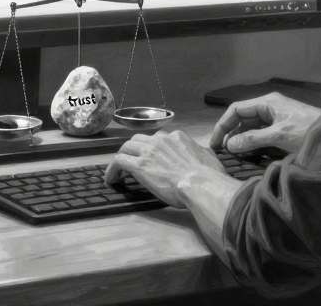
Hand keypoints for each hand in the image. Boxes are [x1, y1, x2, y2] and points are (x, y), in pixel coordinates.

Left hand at [103, 131, 226, 207]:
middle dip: (135, 149)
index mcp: (177, 137)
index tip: (152, 159)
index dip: (154, 149)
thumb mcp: (209, 157)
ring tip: (118, 169)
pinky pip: (118, 161)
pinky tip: (111, 179)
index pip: (160, 138)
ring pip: (127, 147)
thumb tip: (201, 153)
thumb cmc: (208, 175)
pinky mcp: (139, 165)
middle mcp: (161, 140)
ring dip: (122, 156)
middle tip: (134, 161)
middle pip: (140, 139)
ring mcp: (149, 151)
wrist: (200, 184)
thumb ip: (201, 152)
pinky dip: (112, 169)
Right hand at [209, 92, 320, 154]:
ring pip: (251, 128)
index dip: (223, 125)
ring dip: (241, 140)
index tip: (214, 142)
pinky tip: (249, 154)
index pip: (236, 109)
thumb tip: (230, 144)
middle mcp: (270, 108)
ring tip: (233, 155)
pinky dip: (253, 144)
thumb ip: (253, 139)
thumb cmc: (308, 131)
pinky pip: (261, 135)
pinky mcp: (283, 130)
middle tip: (222, 152)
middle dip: (231, 133)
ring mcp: (277, 118)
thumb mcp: (279, 136)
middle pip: (242, 118)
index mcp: (267, 103)